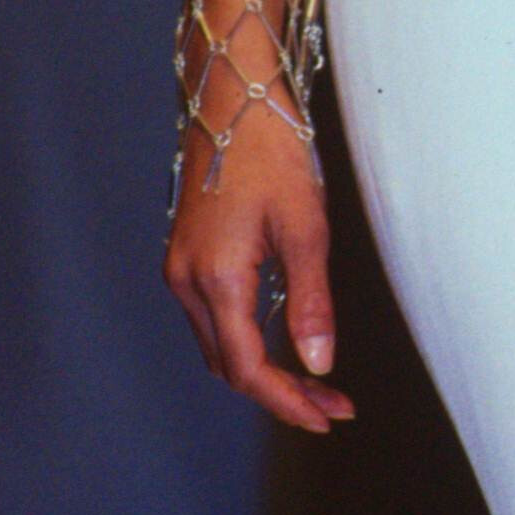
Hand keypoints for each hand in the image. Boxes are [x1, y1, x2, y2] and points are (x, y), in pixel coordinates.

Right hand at [165, 105, 354, 433]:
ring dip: (265, 372)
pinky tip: (284, 346)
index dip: (286, 402)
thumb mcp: (306, 229)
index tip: (326, 417)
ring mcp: (181, 269)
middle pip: (229, 366)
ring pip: (219, 346)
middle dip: (280, 394)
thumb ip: (311, 302)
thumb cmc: (271, 151)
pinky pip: (213, 320)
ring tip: (318, 386)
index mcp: (215, 278)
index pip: (248, 368)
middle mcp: (187, 280)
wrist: (232, 97)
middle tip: (333, 407)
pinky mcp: (187, 256)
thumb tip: (319, 364)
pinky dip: (248, 343)